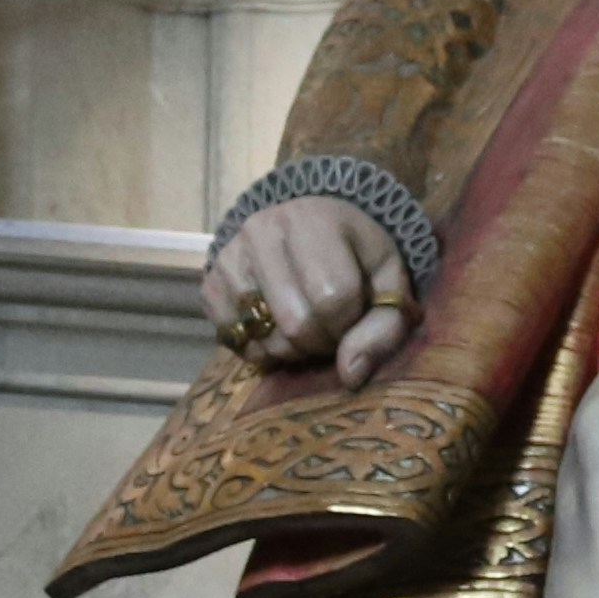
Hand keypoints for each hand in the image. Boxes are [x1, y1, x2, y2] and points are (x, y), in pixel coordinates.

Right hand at [208, 194, 415, 384]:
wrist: (310, 223)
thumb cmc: (355, 254)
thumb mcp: (387, 280)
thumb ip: (383, 327)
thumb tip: (350, 375)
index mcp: (316, 222)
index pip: (333, 299)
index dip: (349, 326)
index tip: (353, 319)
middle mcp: (264, 230)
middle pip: (296, 323)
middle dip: (319, 342)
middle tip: (328, 329)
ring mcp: (231, 254)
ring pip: (263, 336)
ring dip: (289, 349)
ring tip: (303, 328)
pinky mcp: (211, 278)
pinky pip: (232, 337)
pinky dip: (258, 347)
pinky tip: (274, 329)